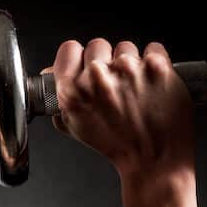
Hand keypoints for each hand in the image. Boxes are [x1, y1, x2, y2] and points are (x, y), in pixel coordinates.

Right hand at [42, 39, 194, 180]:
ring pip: (126, 47)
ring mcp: (128, 70)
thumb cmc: (120, 148)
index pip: (70, 49)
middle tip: (117, 86)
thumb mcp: (78, 127)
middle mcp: (97, 78)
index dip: (80, 57)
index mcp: (73, 92)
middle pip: (98, 45)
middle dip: (107, 62)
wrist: (155, 161)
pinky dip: (156, 63)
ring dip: (132, 64)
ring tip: (137, 90)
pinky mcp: (156, 67)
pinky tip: (153, 85)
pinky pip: (154, 48)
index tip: (89, 67)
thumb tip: (50, 74)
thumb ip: (62, 98)